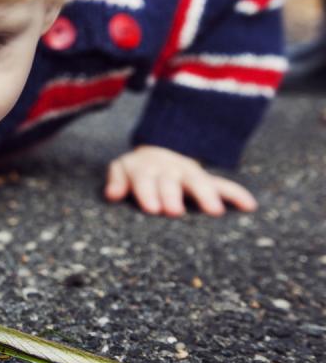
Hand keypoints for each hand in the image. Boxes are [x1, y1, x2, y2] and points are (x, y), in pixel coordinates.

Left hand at [105, 145, 257, 216]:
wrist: (159, 150)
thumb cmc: (138, 170)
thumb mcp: (123, 168)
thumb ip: (117, 180)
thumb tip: (112, 194)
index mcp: (146, 169)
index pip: (145, 180)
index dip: (147, 193)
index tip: (151, 208)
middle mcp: (169, 170)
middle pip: (171, 182)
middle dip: (172, 196)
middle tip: (174, 212)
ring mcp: (190, 173)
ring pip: (199, 182)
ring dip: (206, 196)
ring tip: (215, 212)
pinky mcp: (206, 179)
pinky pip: (224, 184)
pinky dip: (236, 194)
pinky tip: (250, 206)